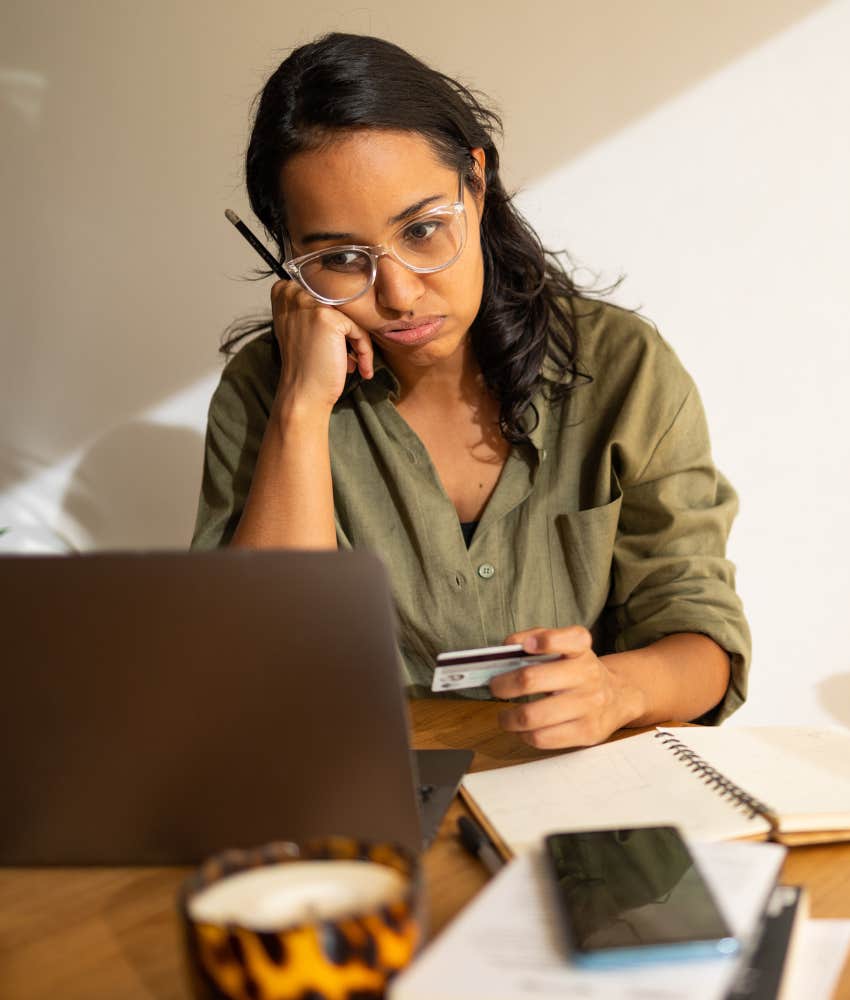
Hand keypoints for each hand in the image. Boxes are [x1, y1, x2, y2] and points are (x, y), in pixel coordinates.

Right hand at [271, 280, 374, 411]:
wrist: (302, 394)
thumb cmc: (305, 366)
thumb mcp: (300, 327)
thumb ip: (312, 307)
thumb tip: (346, 299)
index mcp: (283, 292)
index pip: (325, 295)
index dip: (337, 320)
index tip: (340, 344)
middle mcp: (293, 293)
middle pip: (340, 305)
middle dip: (350, 332)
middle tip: (352, 356)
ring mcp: (309, 304)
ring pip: (350, 318)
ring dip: (359, 344)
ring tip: (357, 364)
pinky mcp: (328, 318)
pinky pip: (358, 330)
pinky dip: (364, 351)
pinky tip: (361, 369)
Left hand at [489, 626, 644, 749]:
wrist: (617, 697)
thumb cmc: (577, 671)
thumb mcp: (564, 647)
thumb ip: (536, 638)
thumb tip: (507, 647)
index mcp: (581, 650)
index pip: (570, 639)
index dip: (545, 640)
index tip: (525, 646)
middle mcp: (587, 675)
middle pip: (531, 679)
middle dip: (503, 685)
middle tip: (495, 687)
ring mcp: (589, 705)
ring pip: (532, 716)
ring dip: (508, 717)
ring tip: (504, 716)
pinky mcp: (587, 732)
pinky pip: (542, 738)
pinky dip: (524, 735)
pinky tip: (523, 729)